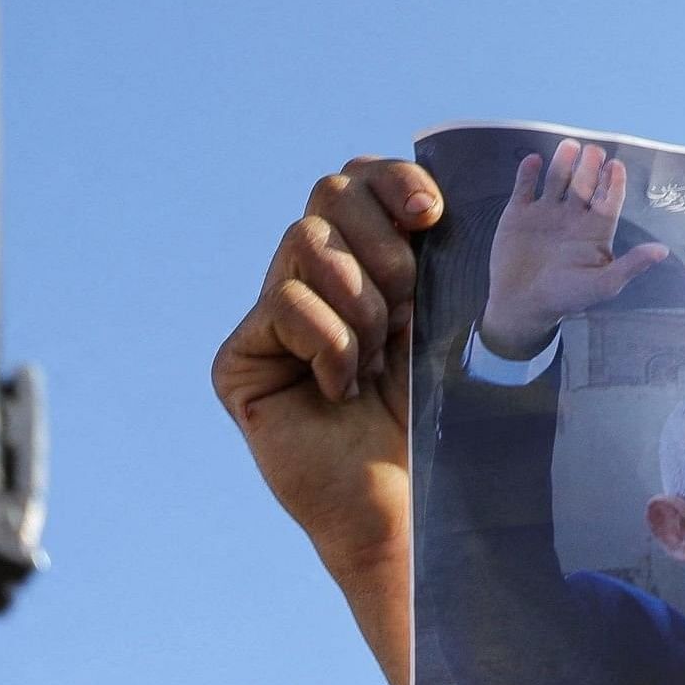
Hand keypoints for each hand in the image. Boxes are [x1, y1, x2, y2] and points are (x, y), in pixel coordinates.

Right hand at [211, 157, 443, 684]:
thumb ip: (425, 257)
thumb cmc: (434, 421)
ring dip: (359, 302)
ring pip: (306, 243)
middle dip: (382, 244)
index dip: (393, 181)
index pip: (362, 181)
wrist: (407, 503)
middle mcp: (312, 281)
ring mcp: (271, 319)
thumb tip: (426, 199)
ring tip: (376, 362)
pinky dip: (328, 343)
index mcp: (364, 263)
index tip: (432, 218)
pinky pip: (285, 305)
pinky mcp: (241, 360)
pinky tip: (342, 390)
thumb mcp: (443, 321)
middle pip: (328, 193)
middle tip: (407, 305)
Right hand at [475, 138, 667, 361]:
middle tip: (593, 153)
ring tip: (569, 148)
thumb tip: (662, 251)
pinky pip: (524, 187)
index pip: (608, 197)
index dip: (613, 181)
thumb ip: (631, 265)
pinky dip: (528, 173)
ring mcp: (545, 213)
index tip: (615, 166)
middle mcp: (572, 216)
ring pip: (557, 178)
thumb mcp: (603, 284)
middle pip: (584, 182)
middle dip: (590, 167)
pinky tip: (534, 162)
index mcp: (594, 229)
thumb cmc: (565, 297)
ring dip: (563, 162)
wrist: (520, 306)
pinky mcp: (518, 214)